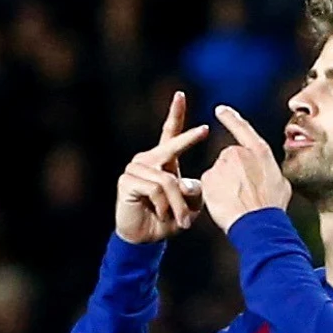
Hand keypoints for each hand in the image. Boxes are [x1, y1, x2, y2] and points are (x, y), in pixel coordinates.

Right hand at [115, 92, 208, 243]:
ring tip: (180, 219)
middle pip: (172, 146)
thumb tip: (186, 183)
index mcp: (163, 160)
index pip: (169, 133)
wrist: (146, 237)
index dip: (175, 114)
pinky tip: (161, 214)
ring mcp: (135, 168)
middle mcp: (147, 159)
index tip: (181, 95)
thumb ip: (195, 191)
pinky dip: (165, 205)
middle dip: (189, 140)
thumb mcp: (190, 204)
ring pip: (169, 179)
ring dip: (179, 203)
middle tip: (205, 129)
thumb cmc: (169, 218)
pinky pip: (156, 189)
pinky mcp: (127, 181)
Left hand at [201, 104, 291, 229]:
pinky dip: (214, 194)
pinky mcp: (208, 178)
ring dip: (223, 185)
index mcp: (259, 152)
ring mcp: (221, 165)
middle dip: (233, 174)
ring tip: (237, 202)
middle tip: (244, 194)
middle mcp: (238, 153)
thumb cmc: (272, 206)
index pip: (242, 128)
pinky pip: (208, 185)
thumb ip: (268, 170)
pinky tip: (226, 205)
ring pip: (217, 174)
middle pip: (229, 159)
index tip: (220, 110)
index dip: (231, 118)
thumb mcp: (280, 182)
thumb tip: (265, 171)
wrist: (258, 222)